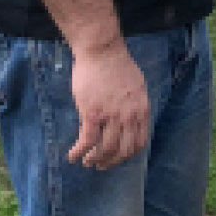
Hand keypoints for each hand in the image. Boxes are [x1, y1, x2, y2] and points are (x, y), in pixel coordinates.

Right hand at [68, 43, 150, 168]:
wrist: (101, 49)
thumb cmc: (116, 64)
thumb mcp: (135, 86)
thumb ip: (133, 105)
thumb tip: (128, 120)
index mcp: (142, 109)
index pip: (139, 142)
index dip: (127, 155)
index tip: (118, 158)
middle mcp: (130, 116)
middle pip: (123, 151)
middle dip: (111, 162)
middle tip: (100, 165)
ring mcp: (112, 116)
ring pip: (105, 149)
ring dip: (94, 159)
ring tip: (86, 161)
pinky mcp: (92, 114)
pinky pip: (87, 141)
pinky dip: (79, 152)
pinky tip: (73, 155)